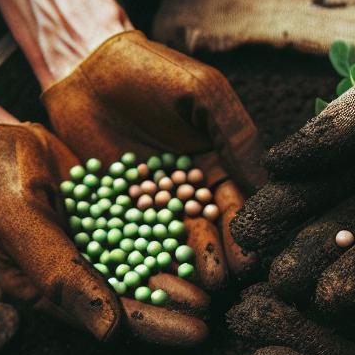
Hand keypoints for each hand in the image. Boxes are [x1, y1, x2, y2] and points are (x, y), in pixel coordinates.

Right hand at [0, 121, 209, 344]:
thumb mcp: (19, 220)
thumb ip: (60, 272)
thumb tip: (107, 331)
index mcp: (50, 288)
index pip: (109, 316)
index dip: (153, 325)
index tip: (193, 332)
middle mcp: (81, 271)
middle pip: (139, 294)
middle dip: (179, 305)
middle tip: (222, 312)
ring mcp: (101, 243)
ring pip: (151, 264)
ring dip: (186, 274)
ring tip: (225, 282)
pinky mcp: (117, 214)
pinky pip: (153, 228)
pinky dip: (180, 235)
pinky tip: (213, 238)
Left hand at [41, 30, 263, 289]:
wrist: (86, 66)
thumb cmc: (153, 71)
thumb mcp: (204, 93)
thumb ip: (235, 134)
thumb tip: (267, 182)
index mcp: (220, 165)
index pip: (239, 204)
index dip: (245, 230)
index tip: (250, 257)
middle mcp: (189, 191)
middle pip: (208, 231)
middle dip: (216, 257)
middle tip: (221, 283)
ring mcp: (152, 204)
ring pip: (171, 241)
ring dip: (181, 267)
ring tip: (189, 289)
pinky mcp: (115, 210)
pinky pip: (130, 238)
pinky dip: (139, 259)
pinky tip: (145, 279)